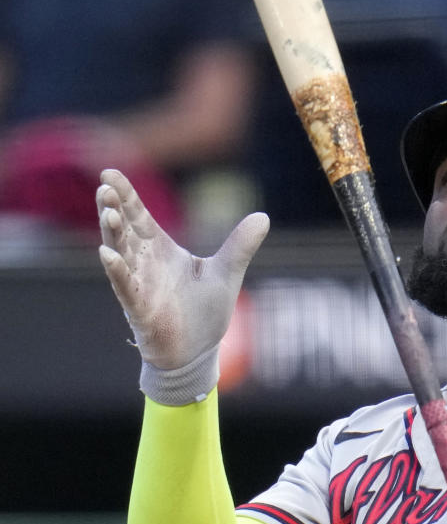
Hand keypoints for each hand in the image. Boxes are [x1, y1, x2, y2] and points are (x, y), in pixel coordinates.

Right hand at [96, 167, 268, 372]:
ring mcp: (139, 285)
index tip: (110, 171)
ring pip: (120, 254)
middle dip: (113, 207)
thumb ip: (240, 246)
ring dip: (113, 233)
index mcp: (160, 250)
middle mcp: (145, 263)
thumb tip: (263, 216)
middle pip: (124, 228)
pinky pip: (125, 287)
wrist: (198, 352)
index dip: (126, 195)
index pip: (139, 216)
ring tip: (108, 212)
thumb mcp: (226, 273)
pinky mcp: (140, 309)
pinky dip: (118, 271)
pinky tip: (107, 254)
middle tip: (106, 184)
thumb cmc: (205, 313)